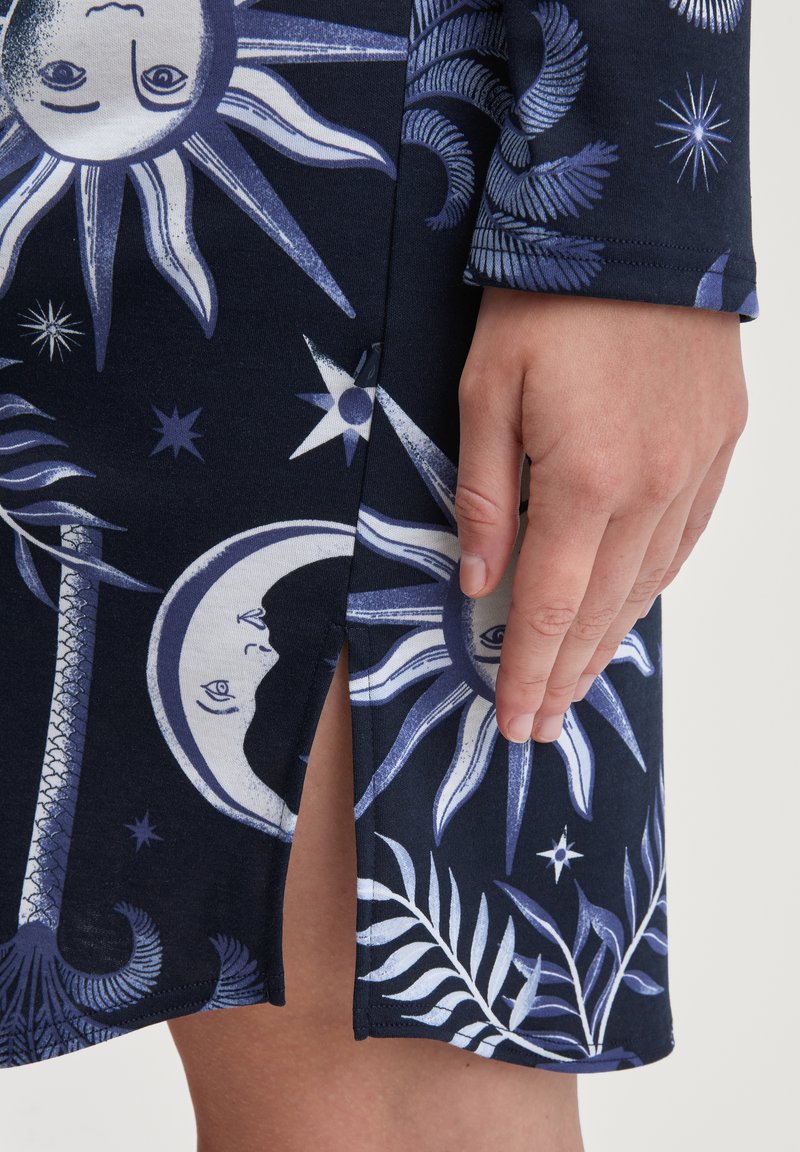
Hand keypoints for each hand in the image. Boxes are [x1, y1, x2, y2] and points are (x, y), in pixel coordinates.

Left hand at [455, 288, 748, 743]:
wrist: (640, 217)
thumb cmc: (548, 296)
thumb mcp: (484, 388)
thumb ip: (480, 494)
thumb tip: (477, 580)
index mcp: (585, 479)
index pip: (551, 605)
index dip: (528, 669)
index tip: (513, 717)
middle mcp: (652, 488)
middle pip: (603, 608)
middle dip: (567, 673)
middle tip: (542, 723)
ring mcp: (696, 467)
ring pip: (648, 581)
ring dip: (611, 639)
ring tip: (580, 682)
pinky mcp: (720, 443)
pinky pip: (686, 538)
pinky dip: (653, 584)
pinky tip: (633, 608)